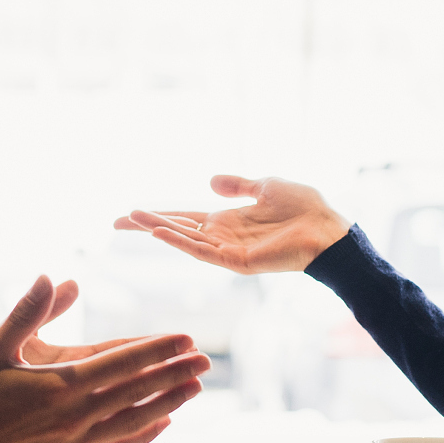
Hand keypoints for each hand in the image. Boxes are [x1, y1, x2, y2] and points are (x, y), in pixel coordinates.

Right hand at [0, 276, 209, 442]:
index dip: (158, 349)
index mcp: (61, 385)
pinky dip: (143, 436)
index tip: (185, 338)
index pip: (123, 363)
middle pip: (138, 391)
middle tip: (206, 361)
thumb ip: (27, 312)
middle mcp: (76, 417)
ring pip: (135, 422)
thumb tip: (53, 276)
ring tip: (193, 389)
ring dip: (168, 404)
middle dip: (175, 373)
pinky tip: (161, 424)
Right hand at [113, 174, 351, 274]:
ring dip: (158, 229)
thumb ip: (238, 185)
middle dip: (146, 224)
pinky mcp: (237, 262)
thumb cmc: (304, 209)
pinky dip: (180, 242)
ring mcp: (227, 251)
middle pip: (176, 229)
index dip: (158, 213)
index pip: (184, 216)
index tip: (131, 211)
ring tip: (131, 220)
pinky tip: (161, 232)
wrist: (328, 230)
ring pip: (184, 240)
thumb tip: (210, 180)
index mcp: (227, 221)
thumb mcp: (266, 186)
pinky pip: (202, 251)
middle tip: (115, 220)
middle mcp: (222, 237)